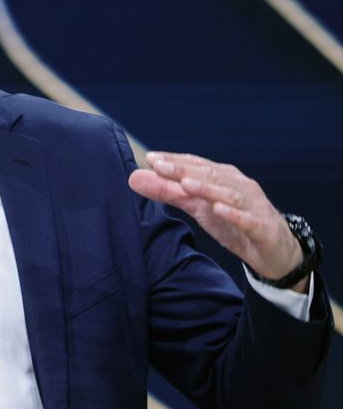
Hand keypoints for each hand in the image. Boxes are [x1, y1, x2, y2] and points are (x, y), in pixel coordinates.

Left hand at [128, 152, 306, 292]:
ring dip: (207, 188)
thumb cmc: (233, 223)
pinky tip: (219, 209)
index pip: (196, 165)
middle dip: (184, 169)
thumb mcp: (198, 208)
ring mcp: (253, 206)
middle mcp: (239, 186)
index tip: (150, 158)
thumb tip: (134, 177)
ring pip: (229, 194)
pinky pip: (248, 219)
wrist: (275, 252)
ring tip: (185, 183)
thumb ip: (169, 192)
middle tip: (159, 165)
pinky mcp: (264, 228)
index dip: (174, 160)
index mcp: (223, 177)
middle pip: (210, 175)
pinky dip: (234, 213)